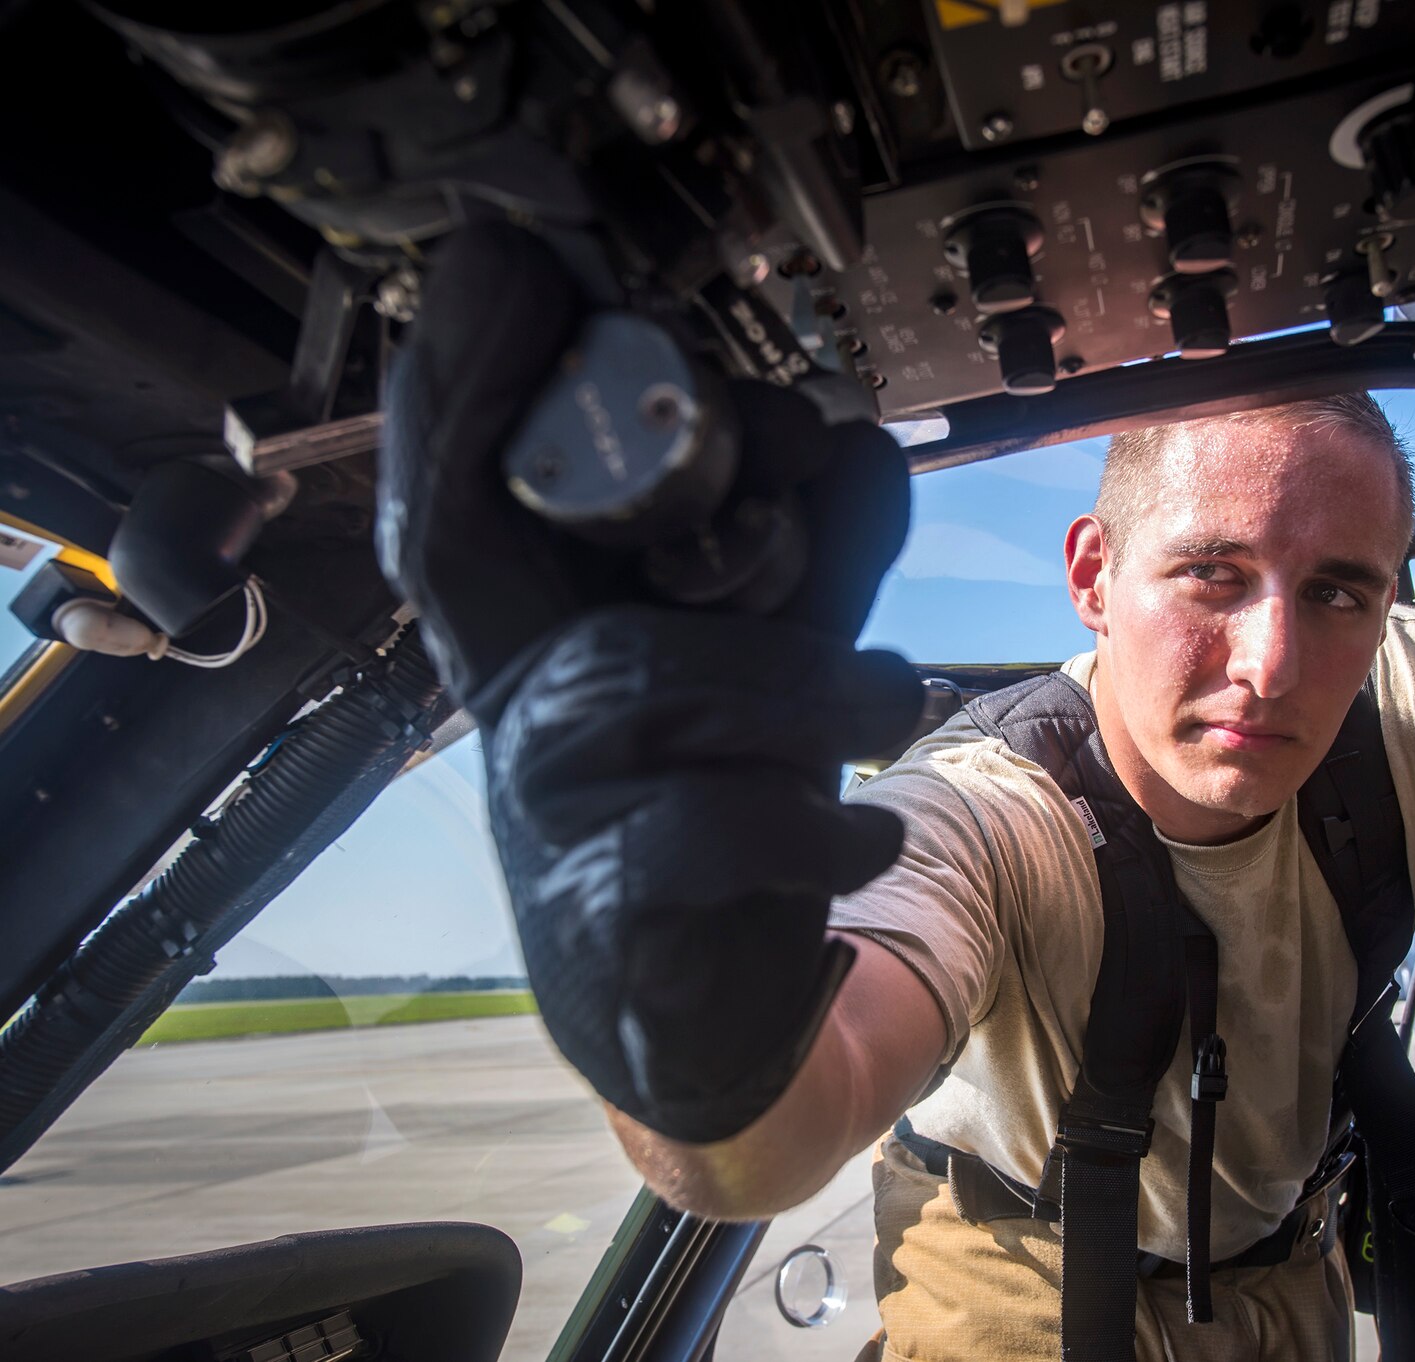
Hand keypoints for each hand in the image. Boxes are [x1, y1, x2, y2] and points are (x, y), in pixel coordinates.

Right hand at [377, 222, 922, 1142]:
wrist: (713, 1009)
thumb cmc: (727, 818)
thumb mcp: (781, 670)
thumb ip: (812, 564)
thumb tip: (858, 444)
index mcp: (541, 640)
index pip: (458, 504)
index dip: (461, 389)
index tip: (502, 266)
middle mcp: (522, 717)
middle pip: (570, 584)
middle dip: (718, 556)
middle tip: (830, 551)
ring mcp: (547, 822)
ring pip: (656, 691)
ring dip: (807, 692)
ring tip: (882, 707)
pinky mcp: (603, 921)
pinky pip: (704, 834)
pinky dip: (812, 823)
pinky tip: (859, 832)